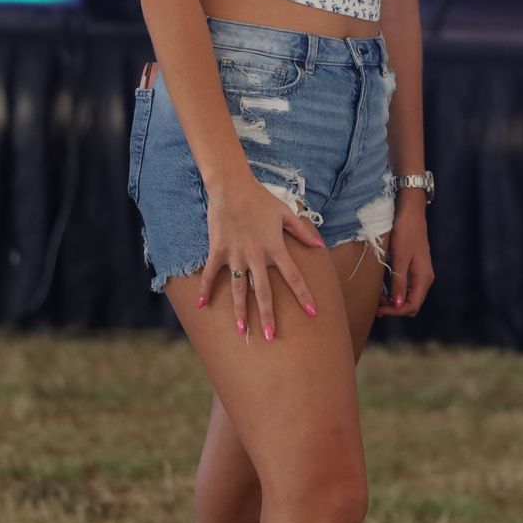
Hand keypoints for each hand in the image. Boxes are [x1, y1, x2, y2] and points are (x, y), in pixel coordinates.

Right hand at [196, 176, 325, 340]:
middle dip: (267, 315)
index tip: (313, 312)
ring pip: (239, 289)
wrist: (232, 186)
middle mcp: (256, 255)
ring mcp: (236, 254)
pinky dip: (206, 289)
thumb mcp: (285, 213)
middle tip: (269, 336)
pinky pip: (212, 274)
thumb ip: (301, 231)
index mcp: (275, 247)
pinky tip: (202, 306)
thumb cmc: (260, 198)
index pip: (294, 276)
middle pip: (264, 291)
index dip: (303, 294)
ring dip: (240, 310)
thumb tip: (319, 245)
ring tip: (241, 330)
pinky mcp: (218, 251)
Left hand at [378, 193, 433, 316]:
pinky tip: (383, 289)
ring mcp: (420, 274)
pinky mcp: (414, 268)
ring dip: (393, 301)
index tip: (378, 309)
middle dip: (394, 308)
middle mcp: (424, 279)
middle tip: (376, 304)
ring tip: (377, 297)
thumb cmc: (405, 232)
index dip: (395, 312)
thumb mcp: (400, 258)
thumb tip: (397, 305)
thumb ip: (399, 282)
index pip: (412, 306)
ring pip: (408, 297)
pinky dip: (394, 292)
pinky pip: (406, 287)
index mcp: (423, 278)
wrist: (410, 212)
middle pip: (412, 304)